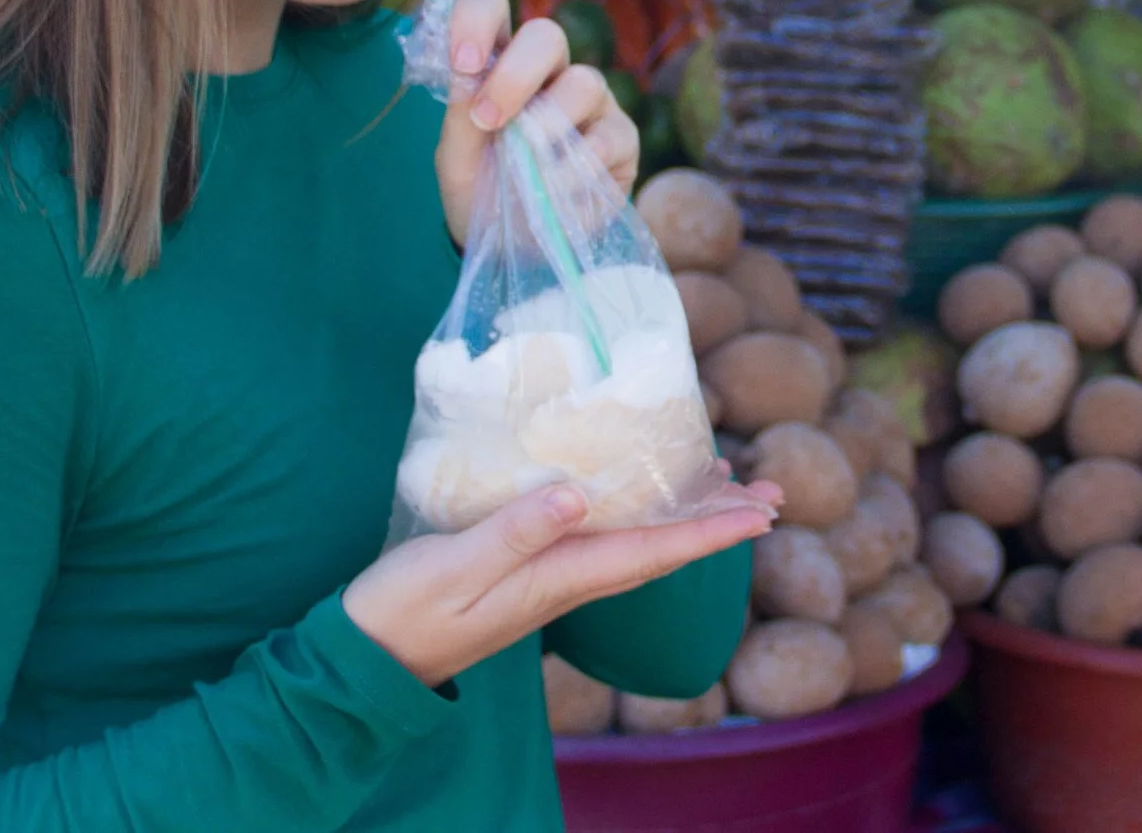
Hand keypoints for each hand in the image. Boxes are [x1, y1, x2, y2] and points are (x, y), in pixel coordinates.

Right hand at [344, 478, 780, 686]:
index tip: (763, 513)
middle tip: (775, 493)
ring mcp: (550, 578)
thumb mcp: (452, 566)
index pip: (652, 552)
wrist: (367, 658)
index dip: (711, 531)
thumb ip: (512, 533)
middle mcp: (566, 580)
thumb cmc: (404, 610)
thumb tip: (577, 498)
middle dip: (719, 521)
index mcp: (557, 578)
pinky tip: (644, 495)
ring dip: (688, 515)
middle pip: (661, 548)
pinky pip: (606, 538)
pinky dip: (641, 513)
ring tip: (732, 483)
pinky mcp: (530, 571)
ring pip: (639, 542)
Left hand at [432, 0, 641, 240]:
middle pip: (548, 34)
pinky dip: (576, 166)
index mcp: (500, 62)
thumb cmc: (482, 191)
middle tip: (489, 119)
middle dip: (515, 74)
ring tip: (526, 167)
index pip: (492, 6)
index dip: (477, 18)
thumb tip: (468, 76)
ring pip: (584, 82)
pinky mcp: (621, 140)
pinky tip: (555, 191)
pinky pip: (608, 136)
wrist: (515, 248)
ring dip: (547, 126)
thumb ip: (459, 118)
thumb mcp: (456, 160)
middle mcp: (550, 74)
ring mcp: (590, 103)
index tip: (461, 62)